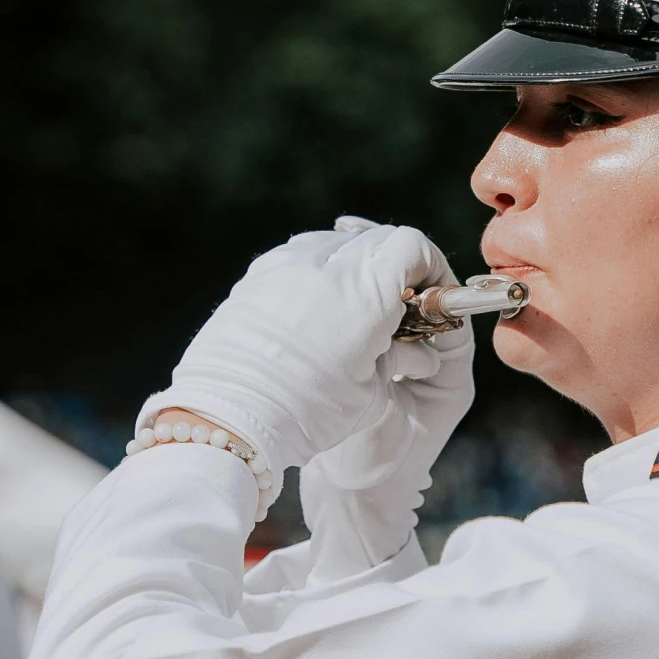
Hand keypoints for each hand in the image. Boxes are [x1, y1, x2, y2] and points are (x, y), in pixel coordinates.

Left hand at [138, 219, 459, 494]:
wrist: (228, 419)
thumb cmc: (306, 414)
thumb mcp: (370, 394)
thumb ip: (399, 356)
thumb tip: (418, 348)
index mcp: (365, 294)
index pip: (412, 246)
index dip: (430, 265)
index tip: (431, 295)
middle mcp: (326, 266)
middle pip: (378, 239)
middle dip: (396, 267)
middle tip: (398, 307)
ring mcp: (287, 264)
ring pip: (338, 241)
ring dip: (356, 265)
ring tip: (355, 308)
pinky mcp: (257, 273)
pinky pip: (301, 253)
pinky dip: (320, 271)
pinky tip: (318, 308)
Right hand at [300, 271, 474, 576]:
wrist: (350, 507)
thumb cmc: (374, 469)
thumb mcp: (388, 413)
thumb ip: (397, 366)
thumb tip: (405, 320)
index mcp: (450, 374)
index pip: (449, 308)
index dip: (428, 275)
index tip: (398, 252)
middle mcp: (433, 364)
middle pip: (420, 299)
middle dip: (393, 267)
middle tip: (355, 232)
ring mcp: (401, 364)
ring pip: (393, 306)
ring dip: (368, 278)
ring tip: (336, 243)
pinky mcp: (372, 367)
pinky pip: (371, 322)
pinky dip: (353, 300)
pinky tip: (322, 278)